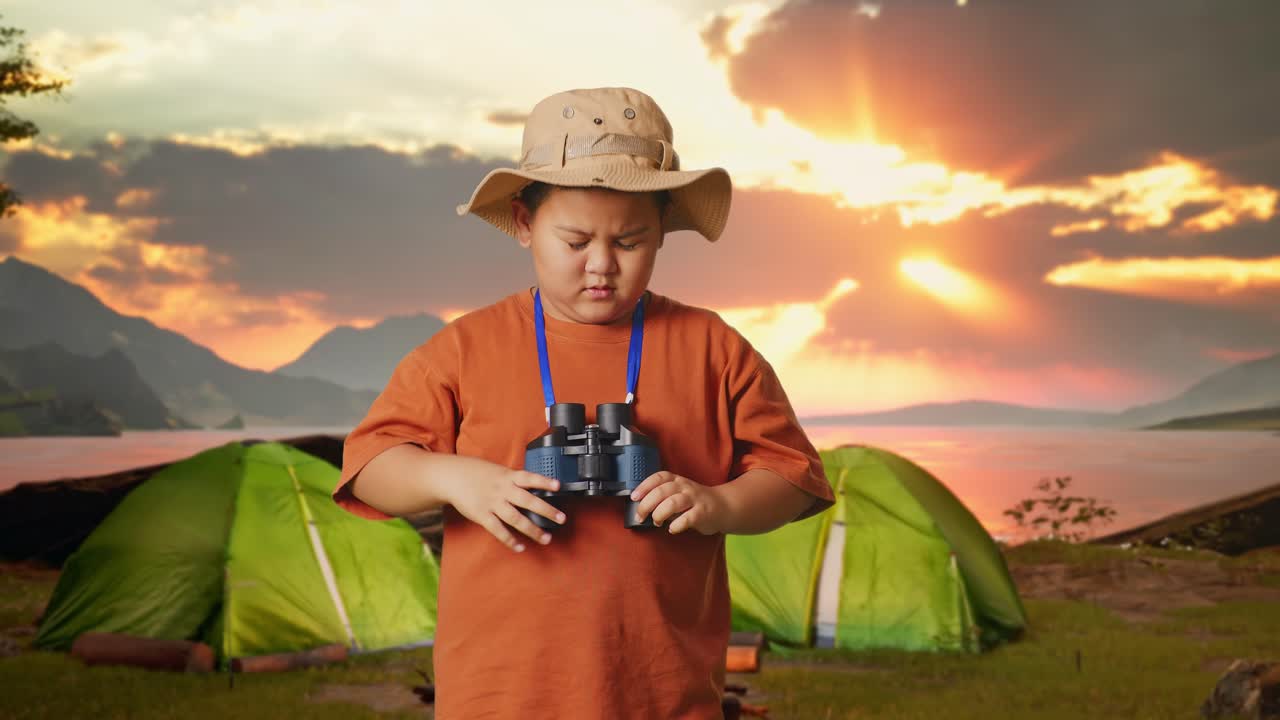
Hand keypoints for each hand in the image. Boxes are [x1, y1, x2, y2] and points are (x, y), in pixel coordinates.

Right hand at [446, 460, 565, 551]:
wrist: (452, 476)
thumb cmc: (477, 472)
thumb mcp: (498, 470)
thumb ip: (513, 479)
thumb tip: (532, 486)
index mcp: (508, 476)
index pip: (529, 478)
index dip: (544, 481)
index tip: (558, 486)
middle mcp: (502, 490)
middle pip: (528, 501)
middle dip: (546, 510)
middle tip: (561, 519)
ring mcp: (492, 503)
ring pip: (516, 519)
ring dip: (532, 530)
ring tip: (546, 538)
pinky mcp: (482, 515)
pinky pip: (498, 530)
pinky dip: (510, 540)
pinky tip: (520, 547)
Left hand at [629, 471, 728, 534]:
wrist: (724, 506)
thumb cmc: (696, 501)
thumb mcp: (679, 492)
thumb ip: (663, 496)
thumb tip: (641, 507)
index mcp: (677, 480)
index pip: (658, 477)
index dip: (644, 486)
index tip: (634, 497)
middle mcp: (685, 487)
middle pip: (661, 492)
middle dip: (646, 505)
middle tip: (640, 516)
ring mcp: (695, 499)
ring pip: (672, 503)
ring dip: (659, 514)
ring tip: (656, 522)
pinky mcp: (703, 513)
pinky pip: (687, 518)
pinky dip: (676, 525)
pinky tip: (672, 528)